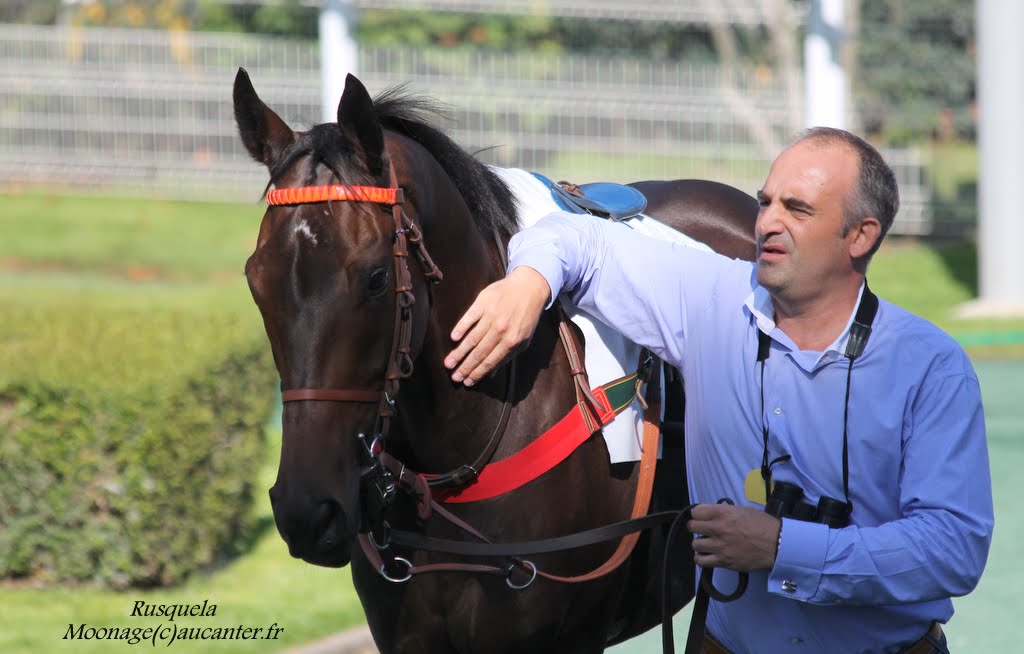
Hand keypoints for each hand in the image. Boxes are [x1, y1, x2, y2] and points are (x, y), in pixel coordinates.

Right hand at [444, 266, 550, 385]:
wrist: (529, 287)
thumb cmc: (525, 316)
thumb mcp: (523, 339)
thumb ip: (508, 356)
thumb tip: (491, 374)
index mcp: (512, 341)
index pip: (491, 361)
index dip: (477, 373)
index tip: (467, 382)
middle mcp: (501, 330)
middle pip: (479, 352)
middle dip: (465, 367)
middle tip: (454, 377)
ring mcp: (492, 316)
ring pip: (472, 338)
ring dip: (459, 352)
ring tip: (448, 363)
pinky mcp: (484, 302)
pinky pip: (470, 317)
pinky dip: (461, 327)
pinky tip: (454, 338)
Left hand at [687, 503, 780, 571]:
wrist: (776, 544)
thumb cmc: (763, 525)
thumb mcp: (744, 510)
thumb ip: (727, 512)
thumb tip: (716, 515)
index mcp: (722, 513)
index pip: (696, 512)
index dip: (698, 514)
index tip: (701, 518)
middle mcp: (717, 528)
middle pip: (692, 527)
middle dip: (696, 527)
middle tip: (702, 530)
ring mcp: (719, 546)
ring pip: (695, 544)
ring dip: (700, 544)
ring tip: (706, 544)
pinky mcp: (723, 561)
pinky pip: (701, 561)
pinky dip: (701, 558)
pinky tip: (706, 556)